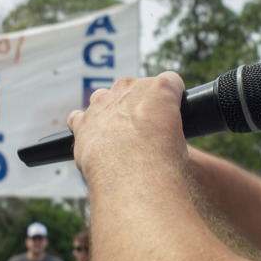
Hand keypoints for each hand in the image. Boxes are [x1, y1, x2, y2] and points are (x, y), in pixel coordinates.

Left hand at [66, 72, 187, 176]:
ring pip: (104, 97)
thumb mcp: (182, 145)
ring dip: (110, 111)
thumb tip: (164, 139)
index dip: (170, 98)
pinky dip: (85, 126)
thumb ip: (170, 130)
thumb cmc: (161, 163)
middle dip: (138, 104)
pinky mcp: (82, 121)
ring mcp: (102, 102)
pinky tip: (94, 141)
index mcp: (160, 89)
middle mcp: (130, 88)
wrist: (132, 179)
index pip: (170, 81)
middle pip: (134, 87)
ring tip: (117, 136)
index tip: (168, 113)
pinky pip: (78, 117)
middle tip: (143, 131)